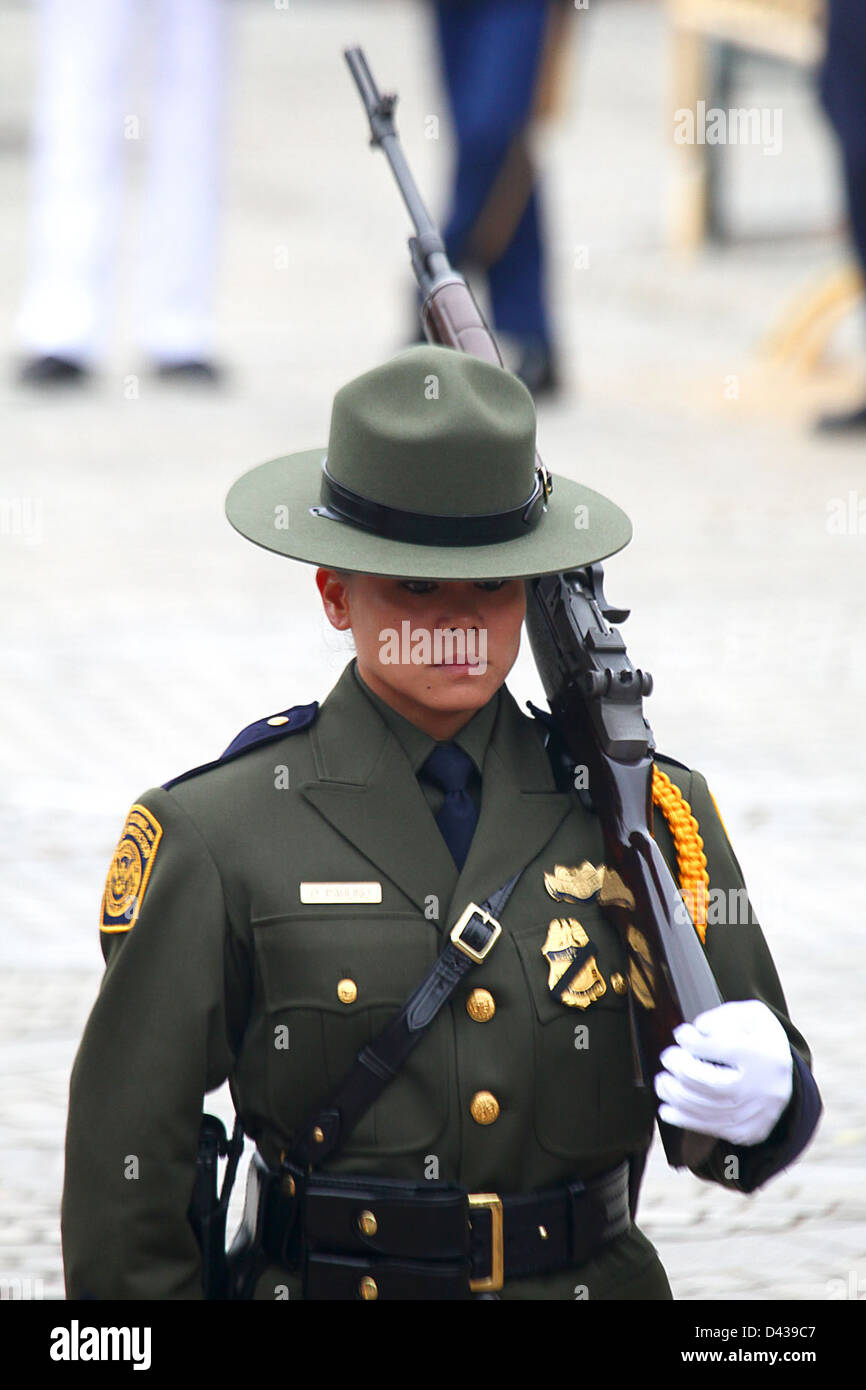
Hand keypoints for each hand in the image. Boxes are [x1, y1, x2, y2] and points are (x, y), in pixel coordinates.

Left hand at [654, 1000, 793, 1145]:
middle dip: (679, 1068)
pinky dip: (682, 1118)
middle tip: (668, 1057)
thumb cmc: (761, 1041)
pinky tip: (667, 1108)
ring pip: (704, 1108)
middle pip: (709, 1083)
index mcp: (764, 1056)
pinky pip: (708, 1128)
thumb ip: (722, 1017)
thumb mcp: (751, 1015)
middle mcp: (761, 1088)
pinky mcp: (746, 1132)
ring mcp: (754, 1114)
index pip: (721, 1048)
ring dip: (674, 1093)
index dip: (691, 1040)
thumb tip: (697, 1031)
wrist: (786, 1079)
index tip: (681, 1034)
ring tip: (663, 1080)